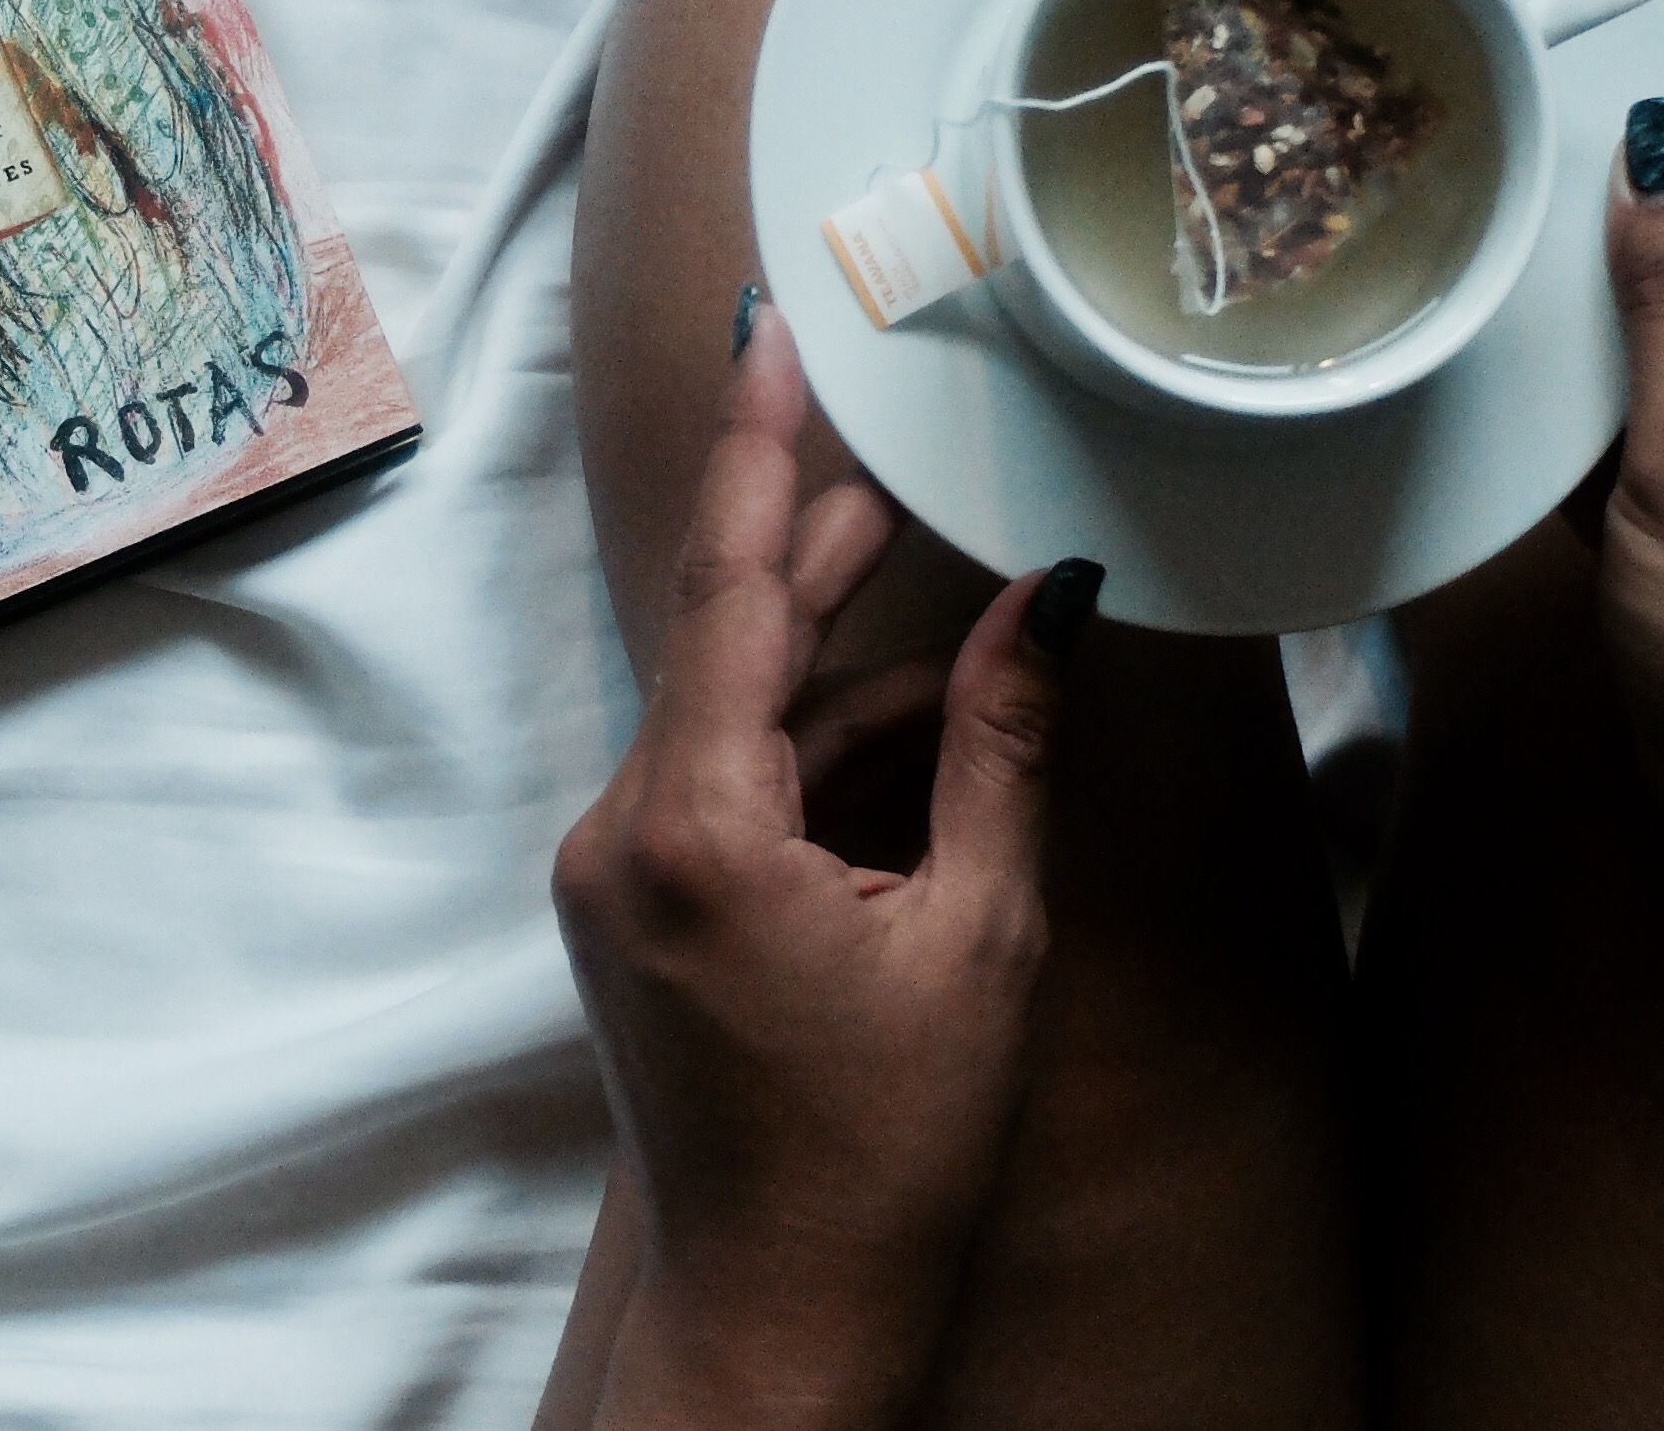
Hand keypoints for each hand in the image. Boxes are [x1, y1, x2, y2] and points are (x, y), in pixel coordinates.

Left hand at [553, 305, 1083, 1427]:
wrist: (780, 1325)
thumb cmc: (889, 1158)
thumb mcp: (979, 940)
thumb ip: (1000, 750)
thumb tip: (1046, 600)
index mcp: (696, 831)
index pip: (729, 593)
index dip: (758, 453)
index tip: (767, 337)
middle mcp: (625, 835)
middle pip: (724, 638)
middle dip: (806, 536)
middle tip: (882, 433)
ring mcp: (617, 877)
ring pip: (730, 711)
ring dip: (825, 650)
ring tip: (917, 555)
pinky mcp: (637, 913)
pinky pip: (724, 784)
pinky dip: (812, 749)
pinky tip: (910, 718)